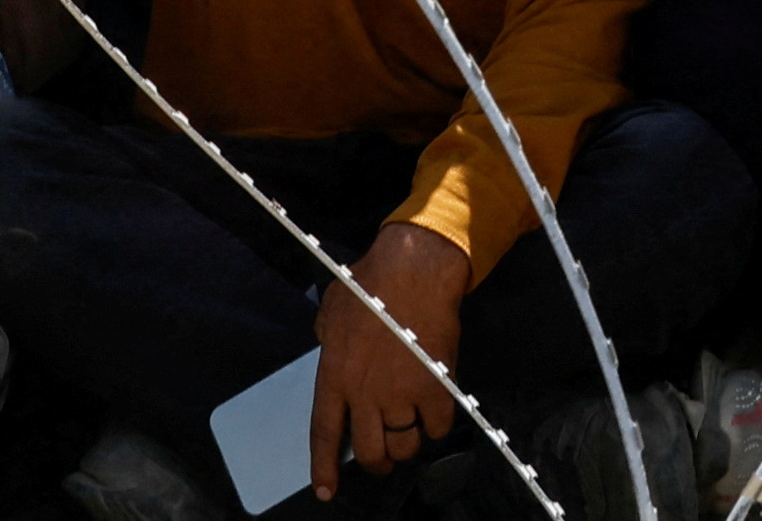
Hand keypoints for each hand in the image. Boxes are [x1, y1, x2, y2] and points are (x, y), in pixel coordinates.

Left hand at [312, 222, 472, 498]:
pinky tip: (435, 411)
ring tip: (412, 429)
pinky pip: (437, 428)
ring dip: (408, 444)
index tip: (327, 492)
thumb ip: (328, 338)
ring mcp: (401, 395)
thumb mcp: (331, 310)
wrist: (415, 270)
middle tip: (385, 457)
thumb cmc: (370, 282)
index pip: (324, 435)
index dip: (324, 468)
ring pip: (405, 446)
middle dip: (378, 463)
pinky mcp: (435, 390)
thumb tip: (329, 346)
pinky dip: (437, 425)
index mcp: (334, 377)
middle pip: (370, 453)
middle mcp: (364, 395)